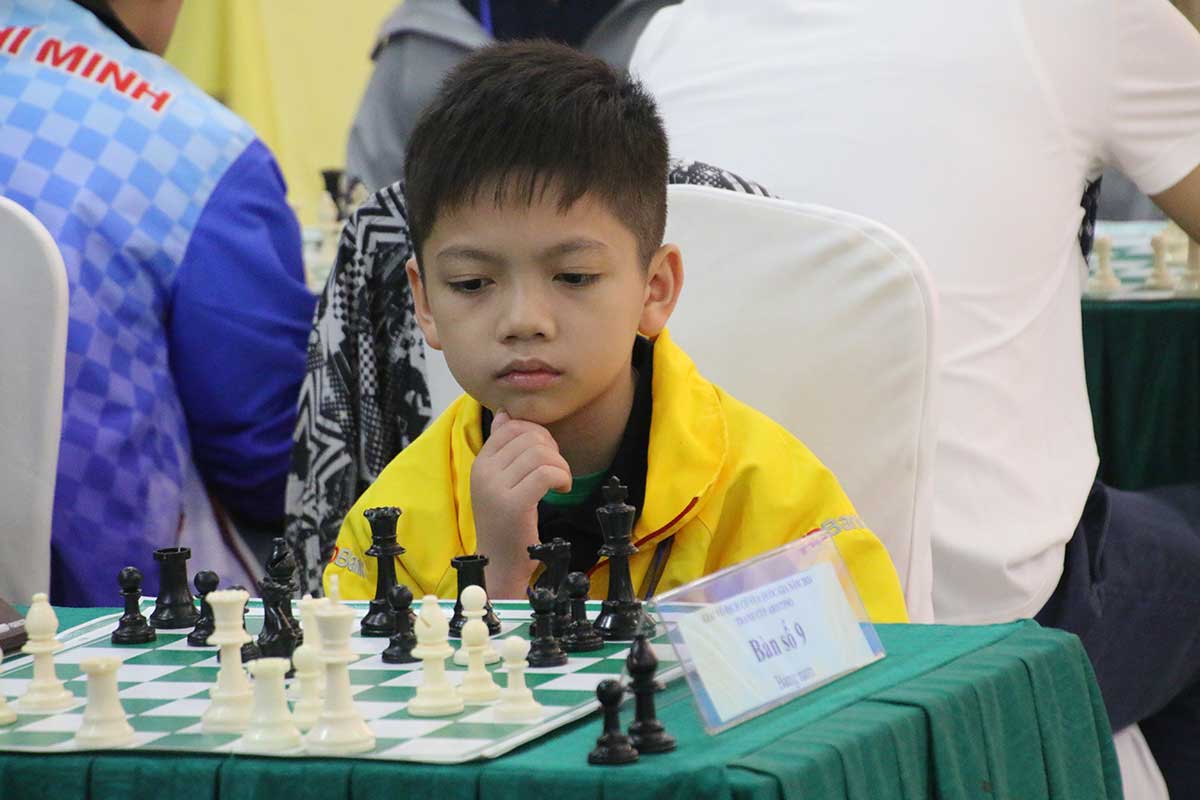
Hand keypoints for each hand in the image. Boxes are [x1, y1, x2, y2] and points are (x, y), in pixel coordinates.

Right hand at [470, 410, 570, 597]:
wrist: (499, 564)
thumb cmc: (506, 523)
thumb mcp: (499, 481)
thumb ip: (502, 448)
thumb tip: (505, 413)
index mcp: (480, 463)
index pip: (511, 426)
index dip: (537, 434)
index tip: (546, 455)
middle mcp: (483, 472)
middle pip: (528, 436)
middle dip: (552, 448)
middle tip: (555, 470)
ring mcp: (496, 488)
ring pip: (540, 453)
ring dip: (560, 465)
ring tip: (560, 481)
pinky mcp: (514, 505)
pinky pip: (547, 473)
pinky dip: (562, 477)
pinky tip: (561, 489)